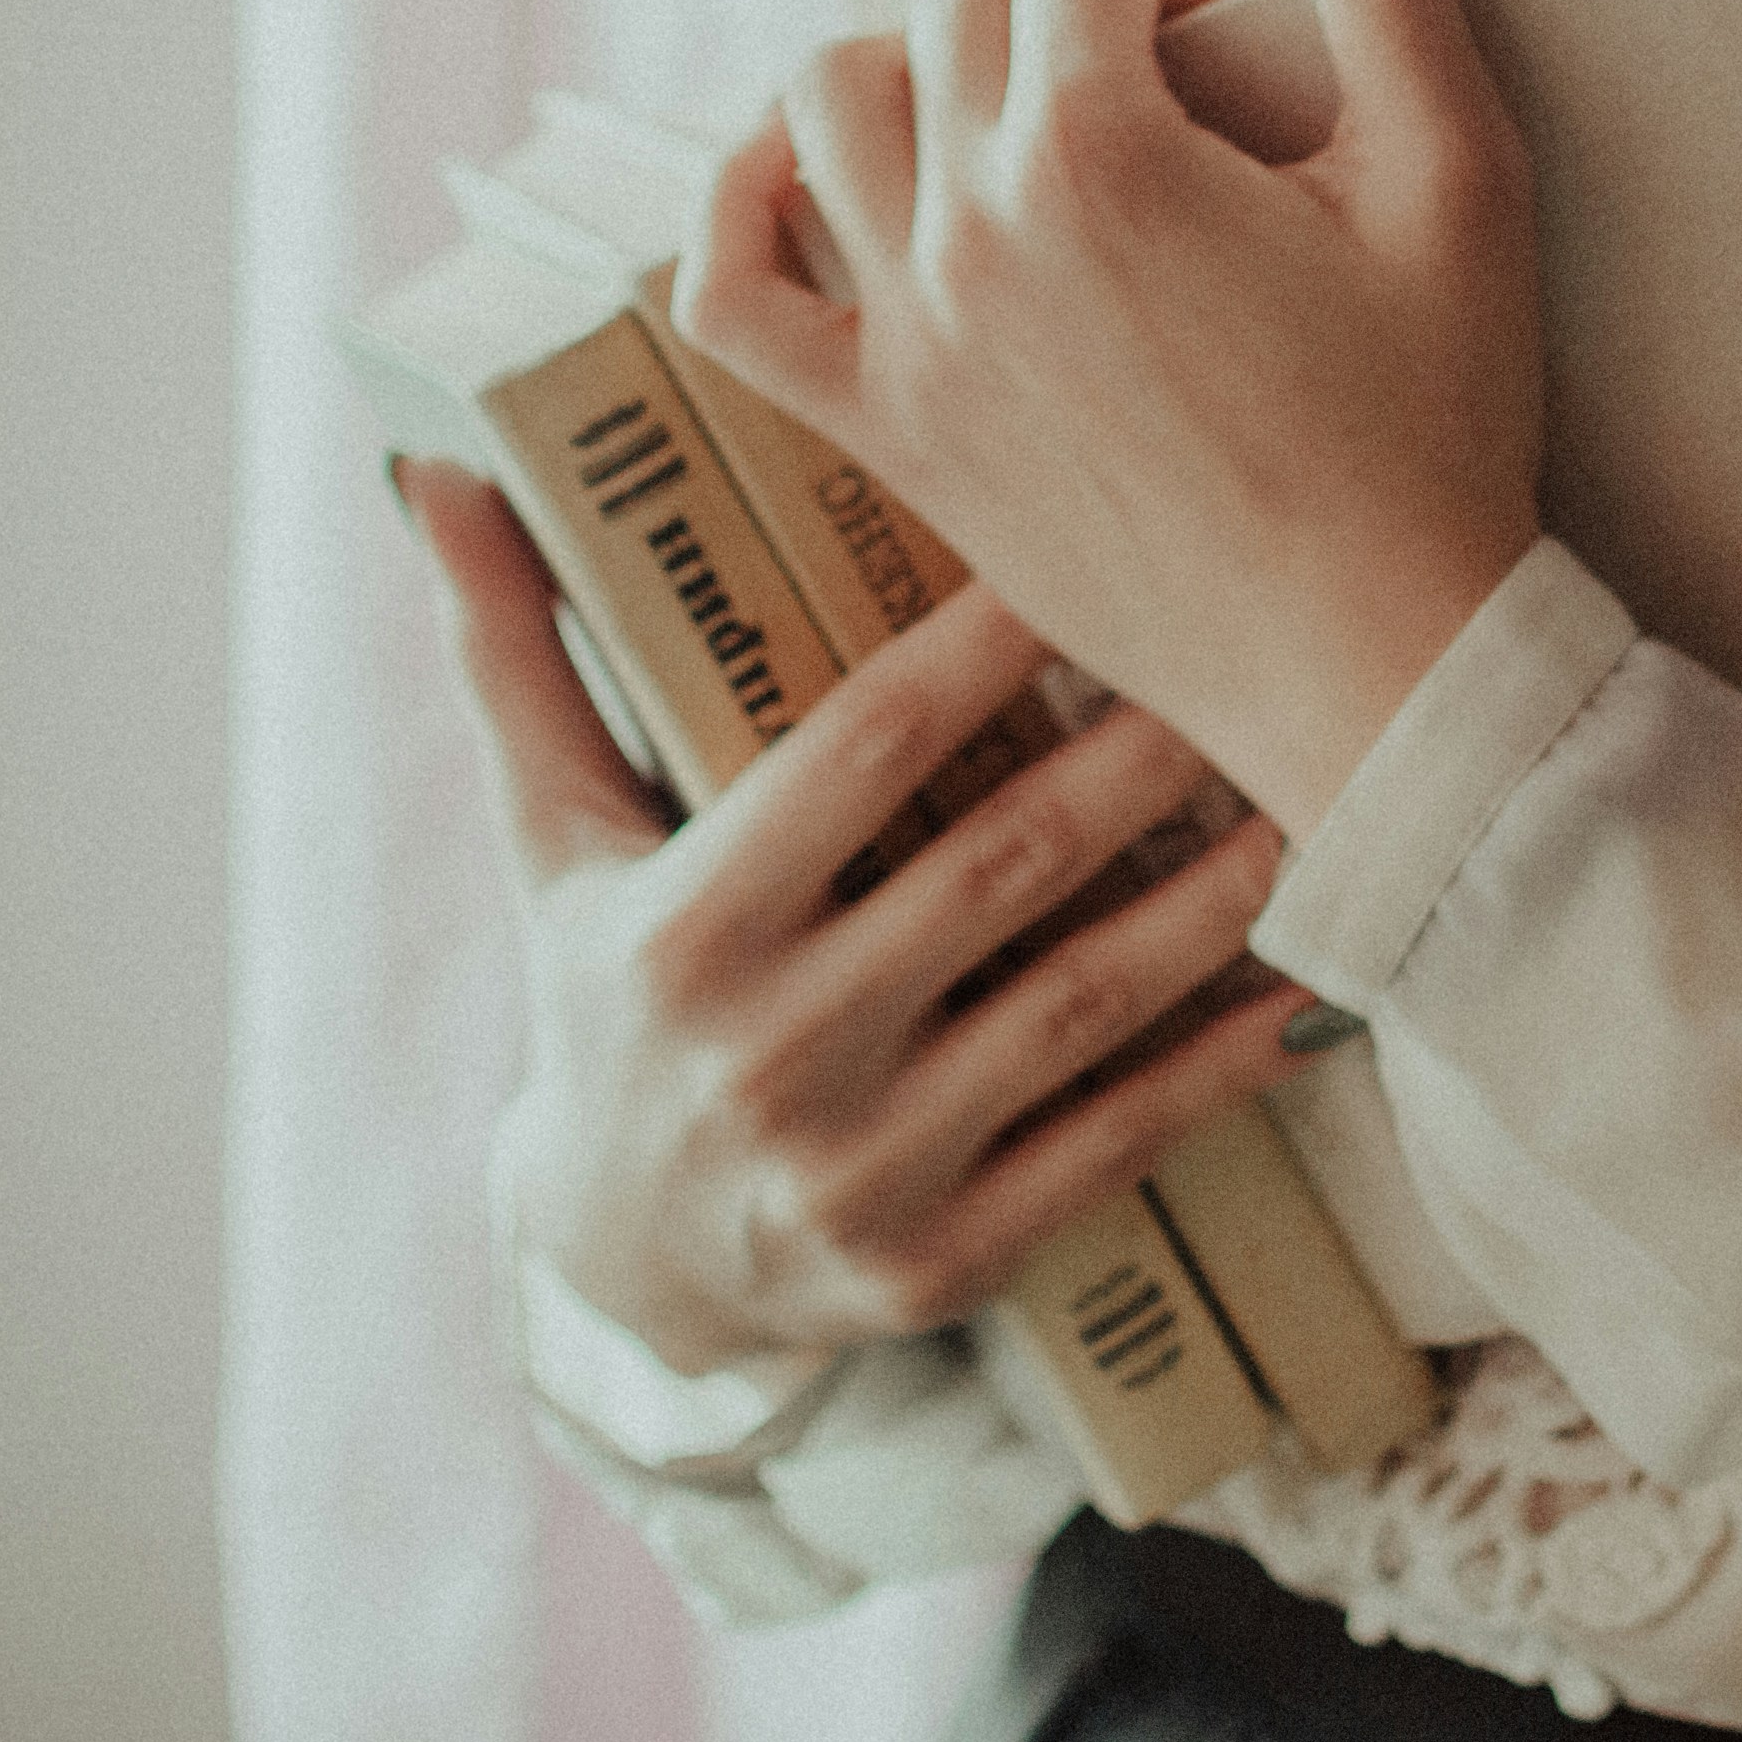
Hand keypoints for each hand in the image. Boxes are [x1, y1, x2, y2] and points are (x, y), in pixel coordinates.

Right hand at [399, 457, 1310, 1370]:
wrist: (612, 1269)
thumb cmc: (597, 994)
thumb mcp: (547, 838)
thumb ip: (513, 656)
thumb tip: (433, 473)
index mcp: (683, 931)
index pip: (858, 755)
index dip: (977, 648)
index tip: (1079, 548)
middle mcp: (771, 1055)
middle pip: (993, 870)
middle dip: (1128, 759)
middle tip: (1245, 651)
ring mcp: (860, 1172)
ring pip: (1075, 1008)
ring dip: (1206, 900)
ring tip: (1307, 789)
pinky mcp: (941, 1261)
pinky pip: (1108, 1151)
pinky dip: (1216, 1071)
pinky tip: (1308, 990)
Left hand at [673, 0, 1546, 838]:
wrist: (1384, 664)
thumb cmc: (1443, 420)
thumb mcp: (1455, 162)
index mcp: (1102, 150)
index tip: (1259, 40)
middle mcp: (969, 229)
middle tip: (1167, 81)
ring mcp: (909, 337)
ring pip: (824, 96)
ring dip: (914, 59)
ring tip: (1021, 108)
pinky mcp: (888, 433)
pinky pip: (724, 288)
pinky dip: (745, 202)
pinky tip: (819, 177)